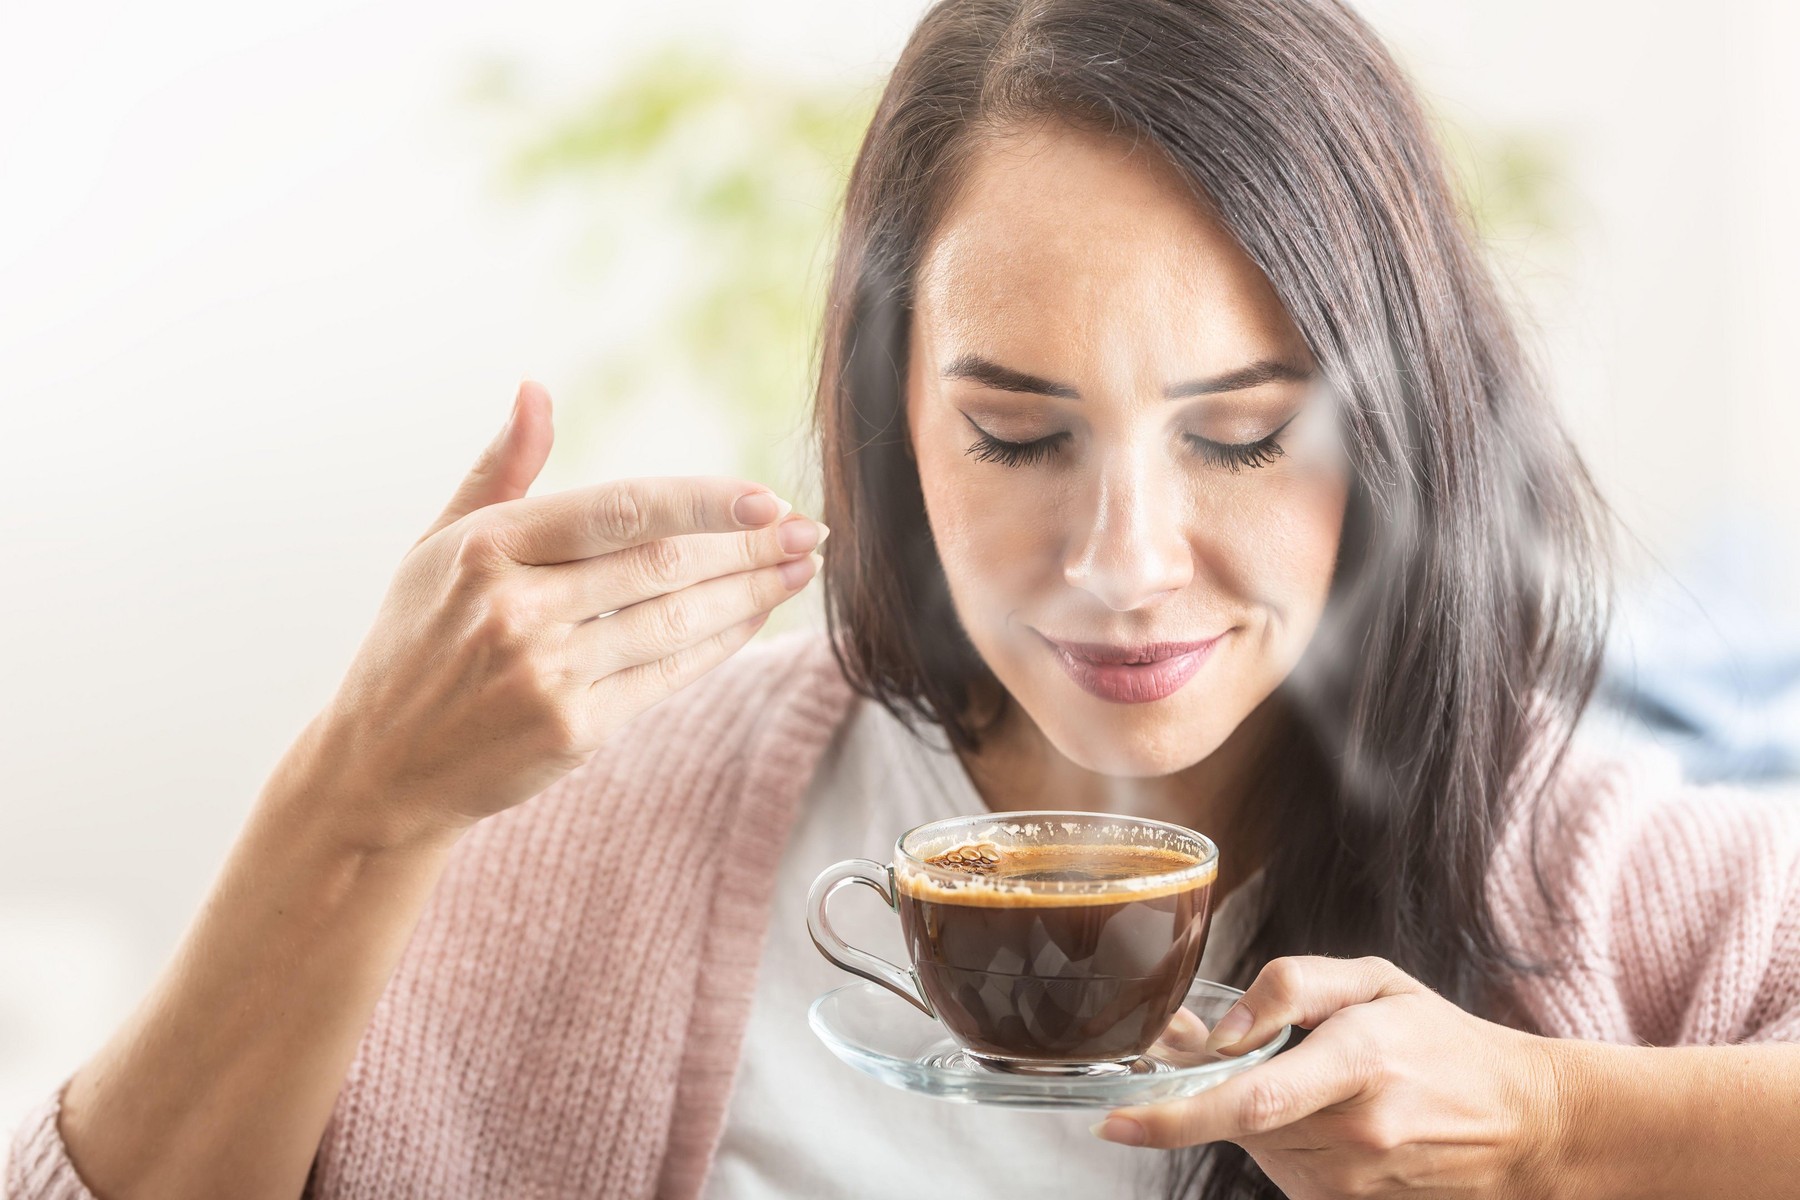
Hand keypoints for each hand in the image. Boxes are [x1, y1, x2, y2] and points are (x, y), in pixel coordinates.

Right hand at [285, 380, 824, 849]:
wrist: (380, 768)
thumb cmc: (415, 642)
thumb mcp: (437, 546)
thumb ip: (501, 469)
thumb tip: (537, 388)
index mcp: (487, 546)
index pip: (618, 509)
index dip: (701, 503)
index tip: (766, 498)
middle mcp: (515, 606)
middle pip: (660, 565)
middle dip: (747, 547)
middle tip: (809, 531)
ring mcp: (544, 672)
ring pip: (674, 621)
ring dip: (749, 594)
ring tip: (799, 569)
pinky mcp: (570, 730)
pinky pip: (666, 677)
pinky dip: (719, 645)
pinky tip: (754, 618)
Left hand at [1092, 956, 1563, 1199]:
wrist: (1521, 1124)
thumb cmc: (1441, 1041)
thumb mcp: (1375, 981)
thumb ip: (1291, 987)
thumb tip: (1221, 1030)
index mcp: (1361, 1061)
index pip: (1252, 1098)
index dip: (1175, 1114)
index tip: (1116, 1119)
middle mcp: (1354, 1131)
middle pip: (1239, 1115)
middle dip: (1204, 1086)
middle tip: (1204, 1050)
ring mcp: (1351, 1180)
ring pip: (1253, 1140)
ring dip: (1248, 1107)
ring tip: (1299, 1074)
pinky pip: (1279, 1163)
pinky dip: (1275, 1133)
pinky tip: (1316, 1108)